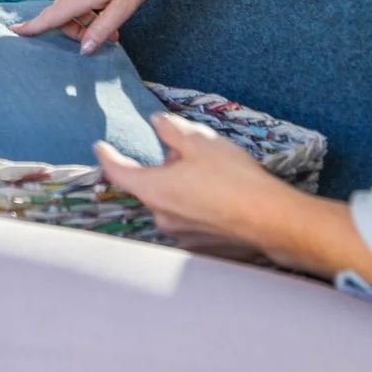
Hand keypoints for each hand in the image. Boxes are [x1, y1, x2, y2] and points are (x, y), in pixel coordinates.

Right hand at [10, 0, 174, 51]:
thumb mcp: (124, 6)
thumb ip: (101, 29)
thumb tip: (84, 49)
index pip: (49, 17)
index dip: (31, 27)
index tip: (14, 32)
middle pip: (62, 15)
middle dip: (78, 31)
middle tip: (107, 38)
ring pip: (72, 5)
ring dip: (87, 19)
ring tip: (114, 26)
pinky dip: (89, 6)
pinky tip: (109, 7)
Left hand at [96, 116, 303, 258]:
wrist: (271, 219)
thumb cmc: (235, 179)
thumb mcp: (201, 141)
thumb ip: (171, 130)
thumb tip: (157, 123)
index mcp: (154, 190)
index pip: (118, 171)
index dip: (107, 156)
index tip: (100, 147)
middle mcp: (162, 217)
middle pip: (153, 186)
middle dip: (167, 168)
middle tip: (193, 156)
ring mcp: (181, 236)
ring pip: (173, 203)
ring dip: (185, 188)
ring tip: (216, 178)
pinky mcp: (202, 247)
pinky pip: (192, 221)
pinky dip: (201, 208)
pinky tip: (224, 199)